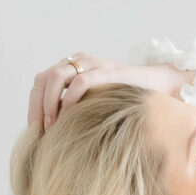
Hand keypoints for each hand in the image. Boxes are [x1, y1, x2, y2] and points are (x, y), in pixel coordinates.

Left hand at [27, 54, 192, 131]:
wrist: (162, 87)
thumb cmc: (129, 100)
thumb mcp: (97, 103)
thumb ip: (78, 108)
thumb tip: (53, 133)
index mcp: (74, 67)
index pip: (41, 81)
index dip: (33, 105)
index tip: (34, 129)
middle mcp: (80, 61)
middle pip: (43, 79)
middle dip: (36, 106)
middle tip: (39, 130)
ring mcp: (93, 64)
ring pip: (55, 76)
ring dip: (49, 103)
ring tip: (52, 126)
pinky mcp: (107, 71)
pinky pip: (80, 83)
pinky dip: (69, 101)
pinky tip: (69, 118)